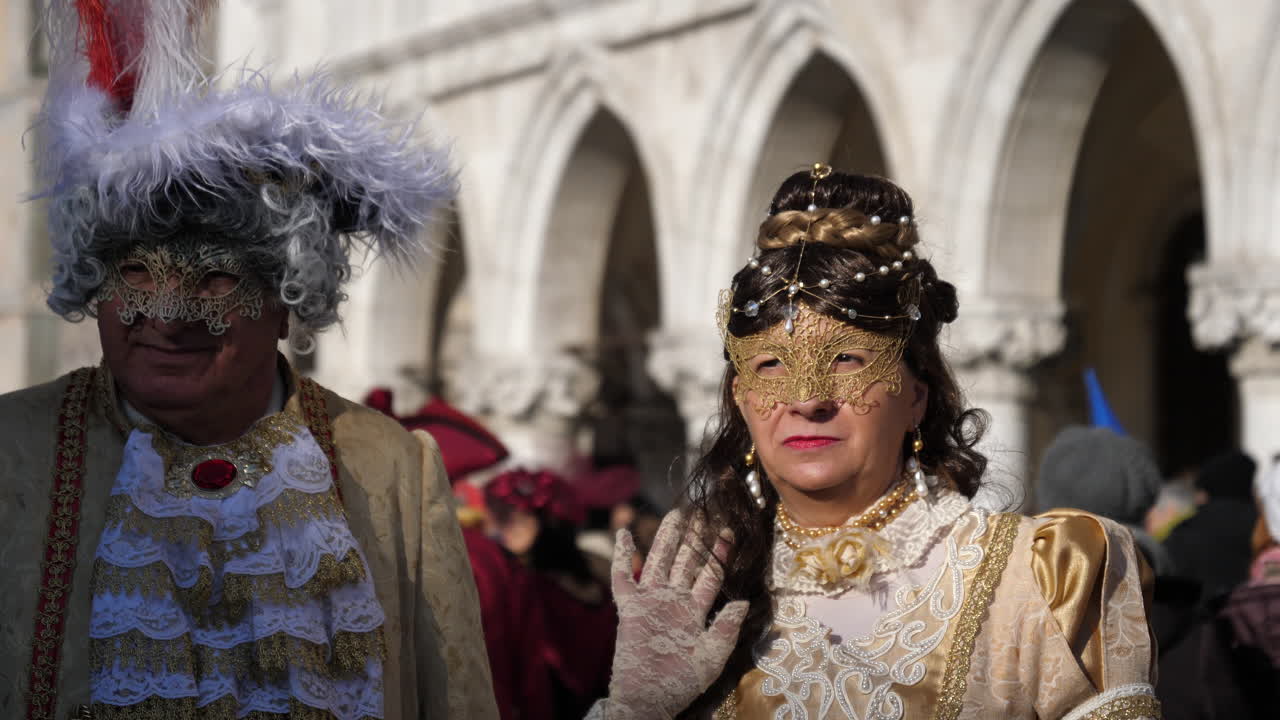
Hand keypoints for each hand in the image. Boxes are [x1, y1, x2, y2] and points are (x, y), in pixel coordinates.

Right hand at [602, 510, 747, 718]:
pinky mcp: (629, 608)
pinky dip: (622, 556)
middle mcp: (674, 601)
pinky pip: (622, 577)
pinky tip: (623, 534)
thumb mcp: (712, 657)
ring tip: (674, 514)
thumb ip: (725, 628)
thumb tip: (743, 601)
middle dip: (694, 538)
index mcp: (695, 611)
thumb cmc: (681, 683)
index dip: (719, 554)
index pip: (710, 576)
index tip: (728, 531)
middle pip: (685, 562)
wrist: (649, 700)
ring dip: (666, 538)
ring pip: (658, 561)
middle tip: (702, 512)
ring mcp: (651, 601)